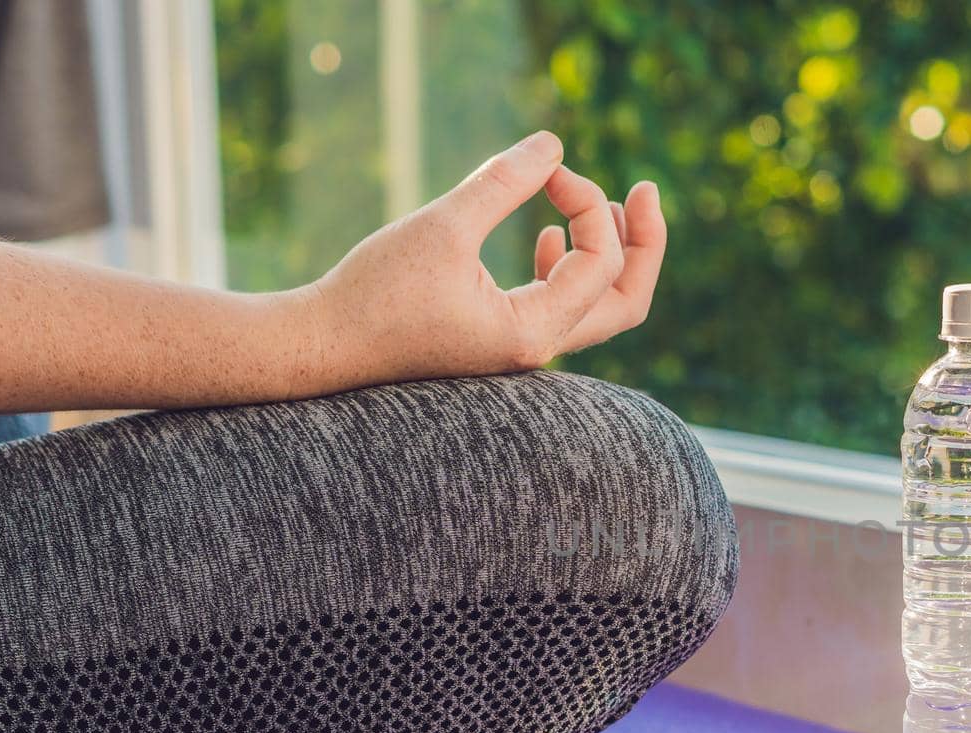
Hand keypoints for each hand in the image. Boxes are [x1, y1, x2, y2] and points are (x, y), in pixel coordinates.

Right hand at [307, 130, 664, 386]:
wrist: (323, 346)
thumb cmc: (374, 292)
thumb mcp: (443, 227)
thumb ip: (502, 183)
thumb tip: (553, 144)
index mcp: (533, 332)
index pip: (600, 262)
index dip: (588, 203)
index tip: (548, 172)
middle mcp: (538, 349)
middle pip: (626, 301)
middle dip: (643, 244)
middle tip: (647, 190)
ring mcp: (523, 348)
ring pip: (598, 308)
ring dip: (609, 254)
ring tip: (605, 204)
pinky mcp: (501, 339)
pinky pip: (561, 309)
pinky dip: (568, 269)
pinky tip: (546, 236)